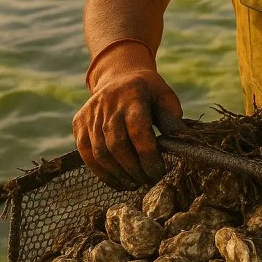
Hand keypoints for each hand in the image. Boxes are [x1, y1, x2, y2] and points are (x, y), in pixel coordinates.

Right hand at [73, 52, 183, 190]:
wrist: (120, 76)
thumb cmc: (149, 92)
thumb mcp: (165, 98)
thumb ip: (172, 120)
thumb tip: (182, 145)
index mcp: (133, 95)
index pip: (138, 130)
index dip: (148, 155)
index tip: (159, 172)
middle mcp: (108, 104)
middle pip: (116, 144)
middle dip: (133, 169)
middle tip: (147, 181)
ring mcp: (90, 114)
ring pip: (100, 152)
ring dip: (118, 174)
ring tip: (134, 184)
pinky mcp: (79, 123)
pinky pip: (86, 153)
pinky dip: (101, 172)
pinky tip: (117, 181)